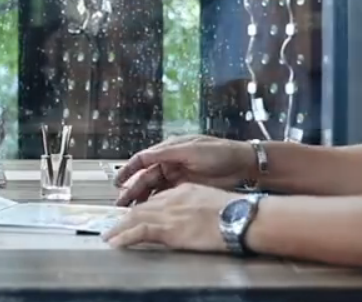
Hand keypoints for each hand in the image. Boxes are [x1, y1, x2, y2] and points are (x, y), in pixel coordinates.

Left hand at [101, 184, 239, 252]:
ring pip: (135, 217)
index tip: (135, 214)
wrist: (240, 217)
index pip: (156, 198)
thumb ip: (197, 206)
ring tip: (108, 235)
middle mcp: (171, 198)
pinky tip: (115, 242)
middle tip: (114, 225)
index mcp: (183, 190)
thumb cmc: (235, 212)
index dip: (143, 207)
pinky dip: (124, 237)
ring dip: (119, 228)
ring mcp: (168, 213)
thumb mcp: (211, 202)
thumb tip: (193, 216)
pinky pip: (138, 232)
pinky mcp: (167, 228)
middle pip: (142, 206)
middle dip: (125, 216)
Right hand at [114, 135, 256, 205]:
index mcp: (169, 150)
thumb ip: (167, 153)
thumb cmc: (220, 152)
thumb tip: (143, 156)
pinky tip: (150, 212)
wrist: (244, 166)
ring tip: (132, 211)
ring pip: (153, 189)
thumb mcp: (192, 149)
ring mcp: (178, 177)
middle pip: (145, 177)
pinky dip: (156, 204)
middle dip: (132, 189)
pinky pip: (166, 197)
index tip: (118, 181)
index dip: (128, 170)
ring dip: (142, 199)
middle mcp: (170, 163)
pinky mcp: (186, 189)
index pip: (142, 160)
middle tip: (121, 203)